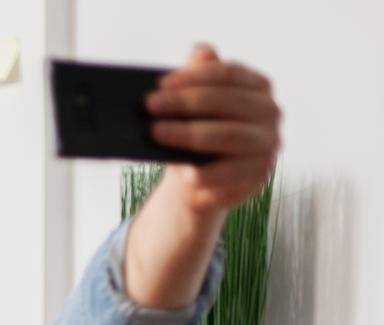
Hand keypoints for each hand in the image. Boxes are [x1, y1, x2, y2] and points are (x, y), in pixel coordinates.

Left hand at [147, 45, 280, 214]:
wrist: (199, 180)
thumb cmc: (196, 132)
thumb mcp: (194, 104)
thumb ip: (198, 76)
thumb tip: (201, 50)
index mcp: (257, 86)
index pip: (227, 74)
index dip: (194, 77)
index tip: (160, 84)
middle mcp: (269, 111)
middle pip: (227, 102)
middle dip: (185, 102)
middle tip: (149, 106)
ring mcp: (268, 143)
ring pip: (229, 136)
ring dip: (189, 134)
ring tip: (155, 133)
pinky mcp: (259, 174)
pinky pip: (231, 173)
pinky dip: (206, 174)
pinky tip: (184, 174)